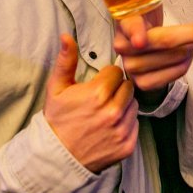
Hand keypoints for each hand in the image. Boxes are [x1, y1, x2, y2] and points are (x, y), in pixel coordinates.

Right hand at [43, 34, 137, 172]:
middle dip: (117, 90)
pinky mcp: (127, 145)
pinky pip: (135, 124)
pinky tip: (110, 127)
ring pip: (134, 105)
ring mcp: (122, 130)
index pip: (116, 72)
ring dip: (123, 106)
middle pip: (128, 87)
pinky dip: (126, 124)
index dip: (106, 77)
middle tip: (102, 99)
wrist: (58, 157)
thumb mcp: (57, 88)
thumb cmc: (57, 120)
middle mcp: (113, 112)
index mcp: (97, 94)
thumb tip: (67, 36)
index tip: (97, 85)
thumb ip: (65, 61)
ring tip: (106, 113)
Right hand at [114, 7, 192, 93]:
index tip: (141, 41)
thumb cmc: (149, 22)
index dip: (136, 33)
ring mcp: (130, 67)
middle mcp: (122, 47)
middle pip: (164, 42)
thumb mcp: (151, 7)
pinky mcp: (142, 83)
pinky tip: (184, 58)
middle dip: (189, 36)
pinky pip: (172, 75)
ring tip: (188, 45)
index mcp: (124, 22)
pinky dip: (184, 66)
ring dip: (188, 50)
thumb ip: (164, 7)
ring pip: (172, 58)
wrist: (141, 42)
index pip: (132, 26)